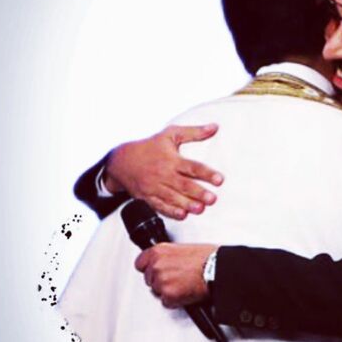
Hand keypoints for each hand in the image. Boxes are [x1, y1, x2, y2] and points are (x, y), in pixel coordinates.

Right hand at [104, 124, 223, 219]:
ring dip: (187, 204)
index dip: (206, 173)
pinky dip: (171, 212)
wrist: (121, 161)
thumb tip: (215, 127)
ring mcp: (155, 187)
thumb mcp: (170, 134)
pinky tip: (182, 215)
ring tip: (200, 209)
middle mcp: (163, 174)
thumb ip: (194, 132)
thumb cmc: (150, 146)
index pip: (192, 167)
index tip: (220, 180)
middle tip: (212, 199)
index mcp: (171, 159)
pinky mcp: (148, 197)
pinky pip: (160, 206)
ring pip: (173, 198)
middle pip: (183, 185)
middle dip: (198, 193)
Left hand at [134, 243, 217, 308]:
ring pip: (157, 291)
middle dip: (161, 280)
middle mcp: (157, 266)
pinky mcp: (168, 295)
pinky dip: (175, 301)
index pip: (140, 263)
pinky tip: (186, 292)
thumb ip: (169, 256)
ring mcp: (161, 281)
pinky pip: (166, 302)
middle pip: (149, 279)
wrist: (217, 269)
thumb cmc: (207, 258)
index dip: (149, 268)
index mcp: (159, 251)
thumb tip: (167, 262)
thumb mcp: (184, 248)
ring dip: (168, 291)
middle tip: (177, 278)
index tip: (155, 271)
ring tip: (184, 284)